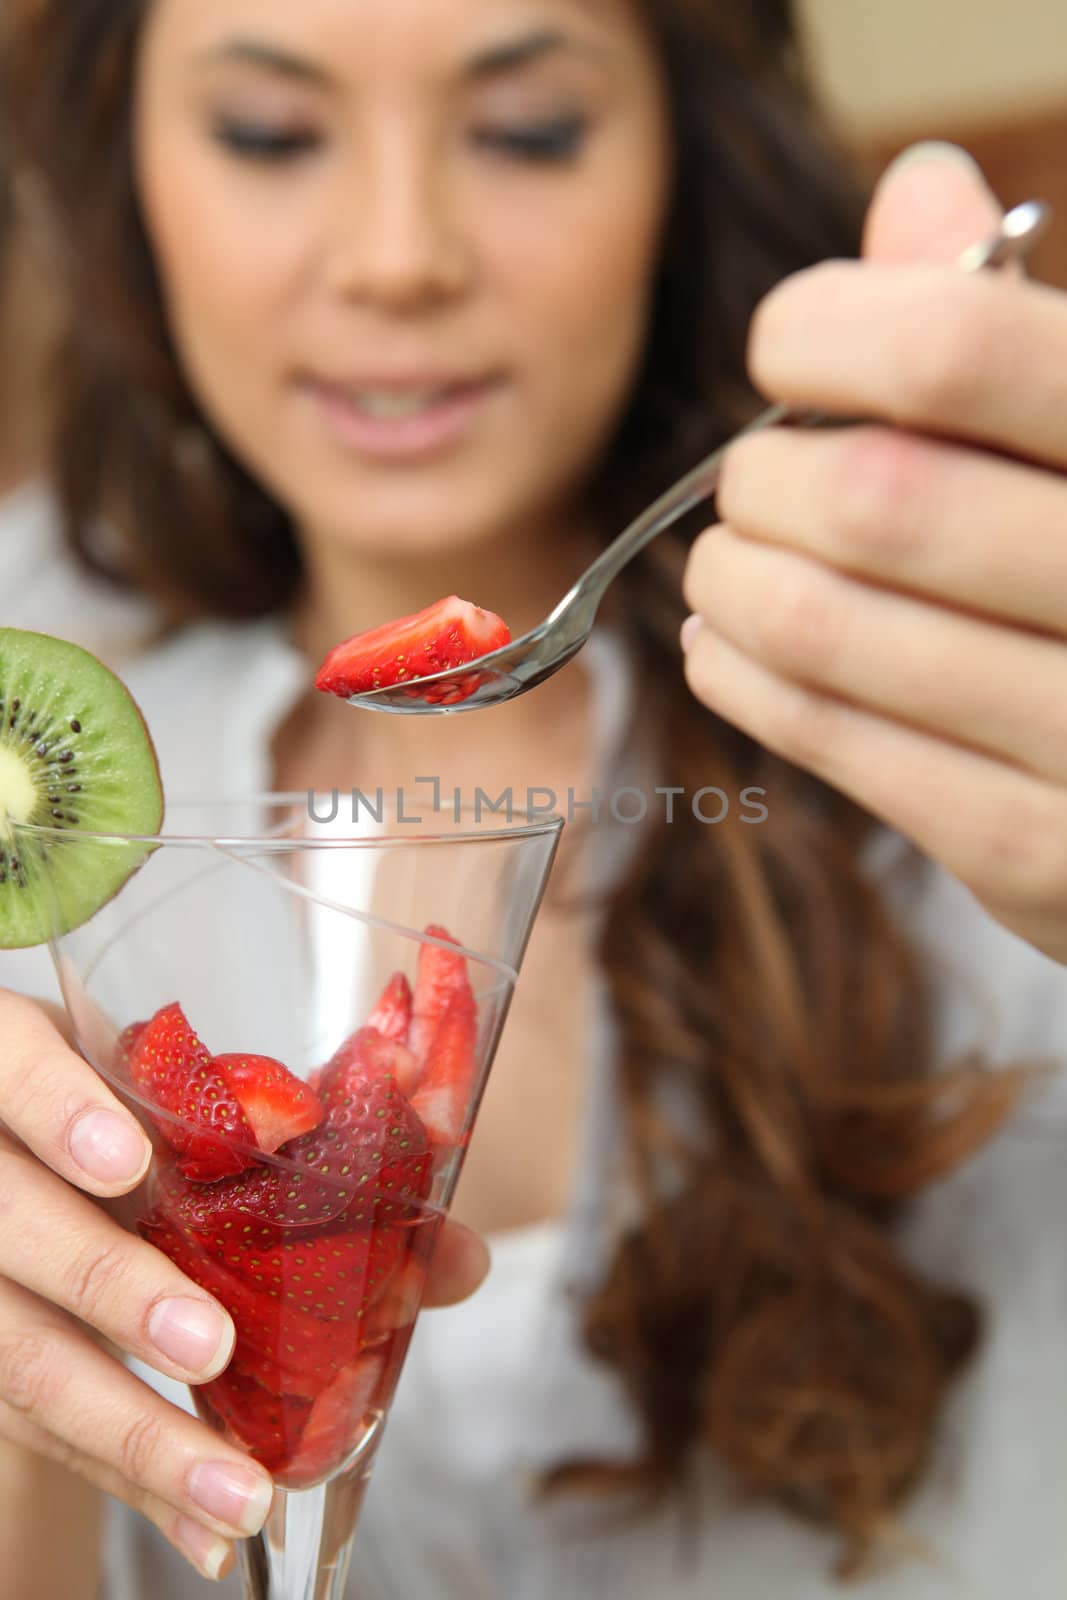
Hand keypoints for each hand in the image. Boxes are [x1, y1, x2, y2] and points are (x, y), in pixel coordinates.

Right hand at [0, 991, 487, 1582]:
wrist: (45, 1168)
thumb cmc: (145, 1123)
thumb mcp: (203, 1118)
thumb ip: (312, 1158)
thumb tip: (463, 1257)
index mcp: (23, 1061)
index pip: (12, 1064)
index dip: (56, 1107)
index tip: (130, 1164)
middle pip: (10, 1226)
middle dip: (109, 1286)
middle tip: (210, 1344)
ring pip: (18, 1350)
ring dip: (131, 1430)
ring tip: (236, 1491)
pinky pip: (42, 1428)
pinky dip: (132, 1483)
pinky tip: (205, 1533)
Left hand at [681, 143, 1066, 963]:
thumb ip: (1009, 325)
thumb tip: (918, 187)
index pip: (960, 351)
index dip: (832, 330)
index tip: (786, 347)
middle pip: (874, 499)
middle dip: (763, 484)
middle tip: (745, 489)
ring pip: (830, 631)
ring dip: (734, 585)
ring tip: (721, 569)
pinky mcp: (1036, 850)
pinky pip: (837, 744)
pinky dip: (744, 680)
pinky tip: (723, 648)